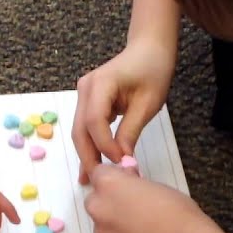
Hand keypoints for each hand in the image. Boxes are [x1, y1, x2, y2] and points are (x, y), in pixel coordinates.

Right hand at [73, 40, 176, 182]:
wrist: (149, 49)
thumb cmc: (153, 71)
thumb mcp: (147, 105)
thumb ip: (130, 132)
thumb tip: (122, 161)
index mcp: (100, 84)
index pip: (94, 122)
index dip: (104, 146)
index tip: (120, 163)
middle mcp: (85, 88)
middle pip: (80, 129)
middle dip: (88, 156)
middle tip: (97, 182)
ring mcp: (83, 93)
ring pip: (80, 130)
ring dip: (87, 153)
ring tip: (92, 179)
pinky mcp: (88, 99)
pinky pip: (86, 125)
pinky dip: (91, 143)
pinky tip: (95, 162)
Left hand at [83, 163, 216, 232]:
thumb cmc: (174, 209)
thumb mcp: (154, 184)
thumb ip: (133, 182)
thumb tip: (127, 179)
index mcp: (108, 184)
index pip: (100, 172)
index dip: (115, 176)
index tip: (129, 182)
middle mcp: (98, 206)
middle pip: (96, 198)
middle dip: (110, 199)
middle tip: (134, 205)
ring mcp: (101, 231)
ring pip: (102, 221)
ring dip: (114, 220)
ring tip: (140, 226)